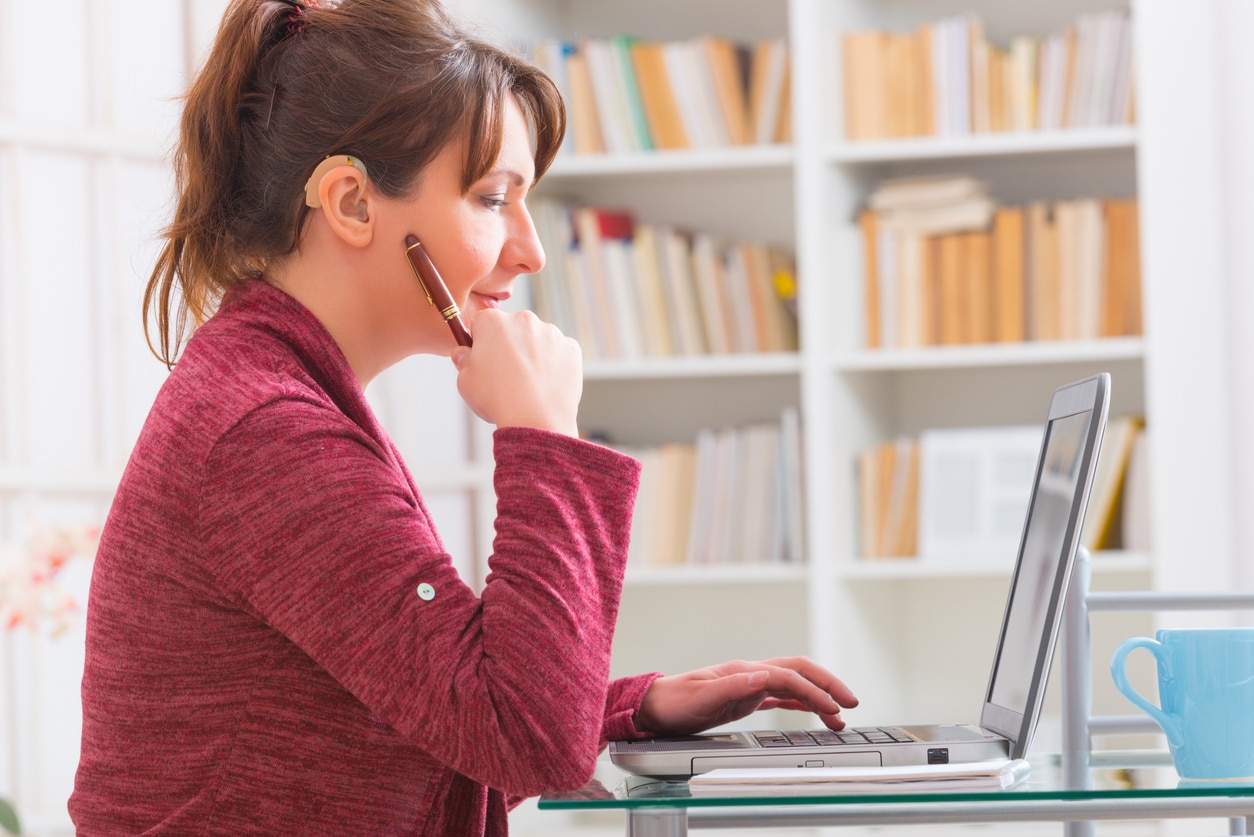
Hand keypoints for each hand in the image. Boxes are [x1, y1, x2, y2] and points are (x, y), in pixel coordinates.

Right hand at [451, 309, 581, 436]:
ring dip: (533, 354)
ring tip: (528, 384)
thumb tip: (462, 353)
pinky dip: (554, 365)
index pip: (482, 323)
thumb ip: (463, 361)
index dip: (481, 341)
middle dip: (509, 345)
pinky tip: (546, 385)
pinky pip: (559, 353)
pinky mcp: (571, 348)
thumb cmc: (496, 399)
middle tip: (506, 375)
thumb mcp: (465, 382)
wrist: (535, 420)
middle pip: (513, 328)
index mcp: (493, 322)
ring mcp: (550, 333)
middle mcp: (523, 320)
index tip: (483, 358)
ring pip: (538, 340)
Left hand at [634, 657, 857, 736]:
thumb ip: (733, 686)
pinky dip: (802, 702)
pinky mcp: (745, 696)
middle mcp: (750, 673)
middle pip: (799, 670)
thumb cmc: (675, 703)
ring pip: (794, 683)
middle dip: (828, 683)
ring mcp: (749, 682)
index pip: (789, 677)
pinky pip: (781, 695)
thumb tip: (765, 675)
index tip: (834, 707)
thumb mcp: (702, 698)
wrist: (655, 706)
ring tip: (840, 717)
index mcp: (743, 670)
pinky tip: (814, 712)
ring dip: (819, 695)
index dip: (814, 690)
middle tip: (852, 702)